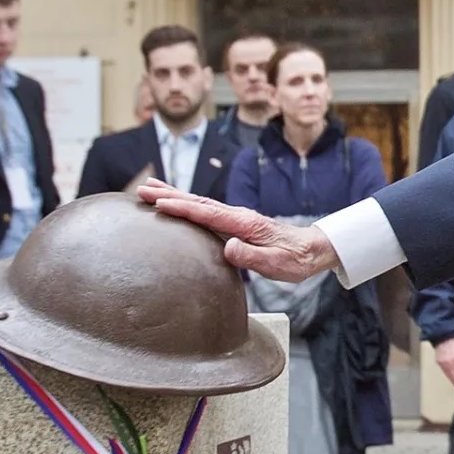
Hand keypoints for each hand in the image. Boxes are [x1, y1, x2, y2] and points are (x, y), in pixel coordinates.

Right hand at [136, 179, 337, 281]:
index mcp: (244, 224)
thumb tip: (228, 248)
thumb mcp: (275, 264)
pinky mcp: (235, 223)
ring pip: (199, 203)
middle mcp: (238, 216)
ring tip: (150, 189)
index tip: (158, 203)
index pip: (207, 214)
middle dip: (169, 195)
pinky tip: (177, 204)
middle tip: (141, 189)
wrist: (312, 250)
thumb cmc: (294, 259)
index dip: (182, 208)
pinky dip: (187, 203)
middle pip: (197, 202)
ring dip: (174, 195)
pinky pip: (206, 210)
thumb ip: (251, 256)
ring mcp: (236, 217)